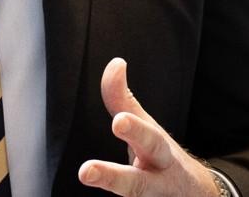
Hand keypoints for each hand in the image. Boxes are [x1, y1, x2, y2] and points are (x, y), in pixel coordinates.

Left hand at [78, 58, 221, 195]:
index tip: (119, 122)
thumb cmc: (162, 159)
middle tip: (86, 171)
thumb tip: (114, 64)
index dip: (134, 131)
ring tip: (87, 176)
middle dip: (114, 179)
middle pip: (138, 185)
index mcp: (159, 155)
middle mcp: (160, 184)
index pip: (148, 140)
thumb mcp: (148, 130)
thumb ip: (124, 100)